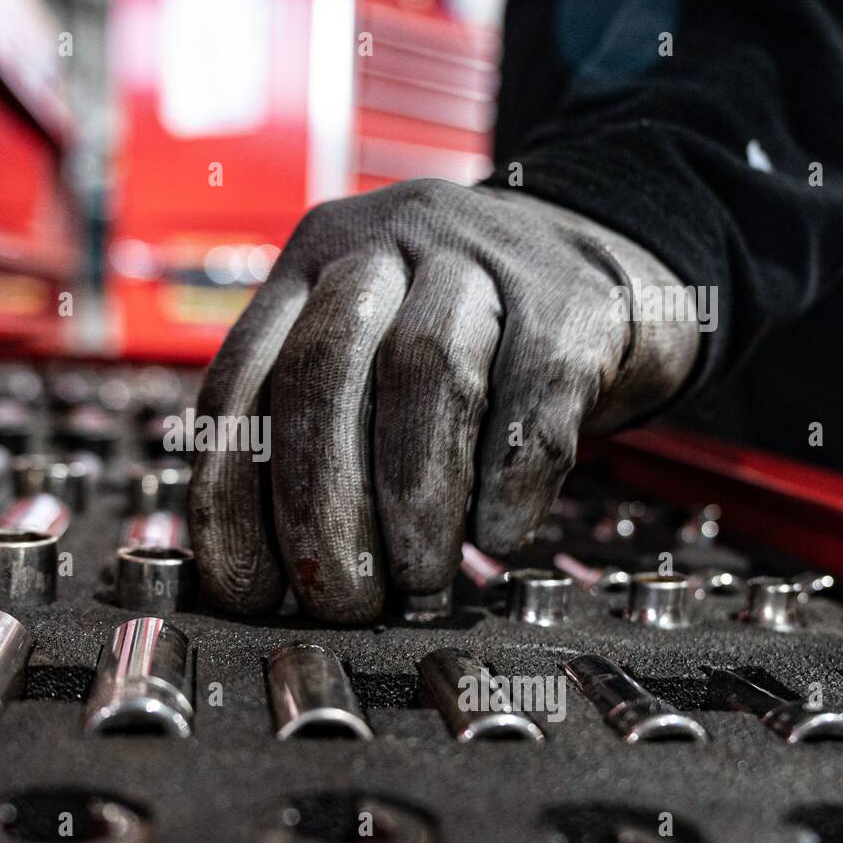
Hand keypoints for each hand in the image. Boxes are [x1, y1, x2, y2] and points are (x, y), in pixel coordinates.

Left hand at [187, 179, 700, 622]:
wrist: (610, 274)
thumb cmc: (473, 345)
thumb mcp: (375, 362)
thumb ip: (318, 433)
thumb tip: (272, 571)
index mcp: (311, 264)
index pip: (241, 382)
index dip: (232, 499)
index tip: (248, 590)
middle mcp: (384, 241)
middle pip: (321, 374)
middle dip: (321, 508)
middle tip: (343, 602)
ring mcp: (482, 253)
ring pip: (424, 370)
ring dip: (414, 499)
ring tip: (420, 580)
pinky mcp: (574, 294)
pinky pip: (533, 392)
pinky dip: (507, 479)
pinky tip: (497, 537)